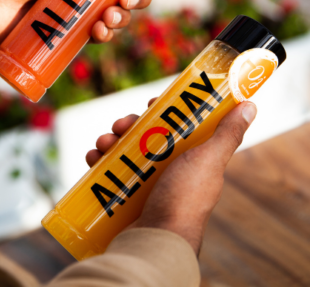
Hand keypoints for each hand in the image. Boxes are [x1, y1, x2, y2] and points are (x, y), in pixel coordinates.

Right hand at [86, 98, 257, 254]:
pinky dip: (99, 161)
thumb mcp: (208, 160)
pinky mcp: (125, 196)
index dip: (162, 111)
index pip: (177, 127)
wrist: (156, 239)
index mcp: (191, 161)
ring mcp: (145, 185)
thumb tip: (250, 104)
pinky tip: (93, 158)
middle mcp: (169, 172)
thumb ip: (227, 134)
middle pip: (145, 137)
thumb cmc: (185, 200)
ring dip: (110, 141)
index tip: (151, 103)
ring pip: (124, 152)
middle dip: (129, 125)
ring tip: (102, 143)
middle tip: (118, 125)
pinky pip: (108, 172)